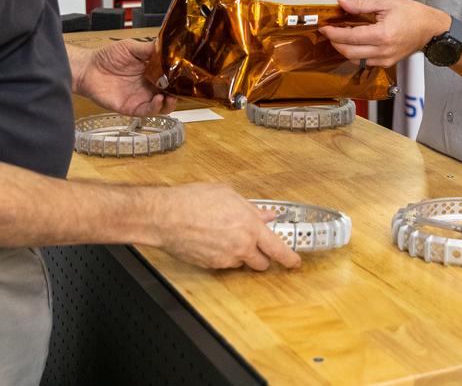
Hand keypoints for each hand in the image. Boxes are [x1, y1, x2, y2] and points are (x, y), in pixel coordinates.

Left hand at [78, 39, 176, 115]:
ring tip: (172, 96)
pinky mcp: (131, 108)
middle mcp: (149, 86)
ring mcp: (141, 98)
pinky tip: (158, 99)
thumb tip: (166, 43)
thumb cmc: (107, 57)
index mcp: (151, 71)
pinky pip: (147, 112)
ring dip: (170, 103)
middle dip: (179, 93)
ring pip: (162, 106)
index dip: (180, 77)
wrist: (88, 69)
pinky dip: (155, 108)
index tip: (188, 74)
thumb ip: (148, 48)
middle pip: (170, 93)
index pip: (171, 77)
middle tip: (184, 88)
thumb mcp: (131, 47)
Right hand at [153, 184, 301, 270]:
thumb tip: (266, 215)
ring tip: (224, 236)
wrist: (166, 217)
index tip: (295, 261)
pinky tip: (211, 241)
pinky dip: (222, 256)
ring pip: (241, 263)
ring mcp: (226, 259)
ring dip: (239, 255)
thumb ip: (251, 208)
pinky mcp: (211, 266)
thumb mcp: (228, 195)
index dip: (289, 258)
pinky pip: (224, 264)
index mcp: (249, 226)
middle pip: (262, 263)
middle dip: (261, 255)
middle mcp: (241, 246)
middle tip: (253, 244)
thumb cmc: (193, 201)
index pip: (278, 249)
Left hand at [319, 0, 450, 67]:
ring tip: (340, 36)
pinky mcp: (386, 63)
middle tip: (329, 32)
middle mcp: (383, 51)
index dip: (333, 33)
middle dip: (335, 42)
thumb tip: (342, 3)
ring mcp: (385, 59)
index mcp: (382, 34)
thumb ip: (361, 5)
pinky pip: (365, 62)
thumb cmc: (412, 14)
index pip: (350, 37)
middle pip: (349, 52)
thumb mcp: (386, 3)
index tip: (324, 27)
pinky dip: (355, 54)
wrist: (431, 28)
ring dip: (344, 49)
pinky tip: (354, 43)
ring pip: (355, 60)